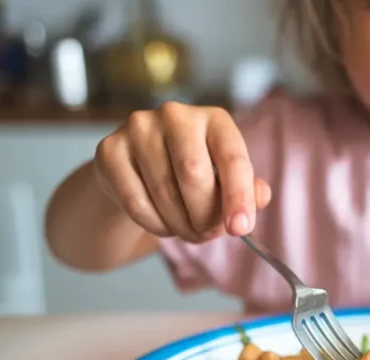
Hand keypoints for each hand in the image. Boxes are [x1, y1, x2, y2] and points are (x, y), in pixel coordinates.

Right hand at [93, 101, 270, 242]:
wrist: (141, 169)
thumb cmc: (195, 175)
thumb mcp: (226, 179)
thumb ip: (249, 189)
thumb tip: (259, 196)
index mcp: (214, 119)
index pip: (232, 159)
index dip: (238, 197)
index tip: (240, 229)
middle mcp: (176, 115)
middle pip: (194, 175)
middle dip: (205, 216)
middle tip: (209, 235)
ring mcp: (138, 128)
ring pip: (164, 192)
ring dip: (181, 225)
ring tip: (189, 232)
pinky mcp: (110, 149)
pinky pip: (135, 201)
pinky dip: (155, 224)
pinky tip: (164, 225)